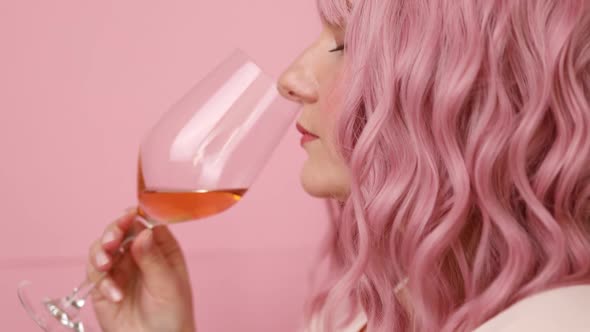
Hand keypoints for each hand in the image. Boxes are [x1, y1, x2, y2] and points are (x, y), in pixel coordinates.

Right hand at [87, 210, 195, 331]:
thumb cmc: (172, 314)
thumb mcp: (167, 285)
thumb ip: (153, 258)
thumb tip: (142, 231)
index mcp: (161, 248)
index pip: (146, 222)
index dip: (136, 216)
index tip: (128, 215)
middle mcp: (138, 253)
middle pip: (120, 231)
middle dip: (112, 232)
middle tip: (111, 241)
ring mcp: (120, 268)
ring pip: (102, 248)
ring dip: (100, 253)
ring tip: (106, 264)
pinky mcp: (103, 286)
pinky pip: (95, 274)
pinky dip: (102, 282)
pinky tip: (115, 295)